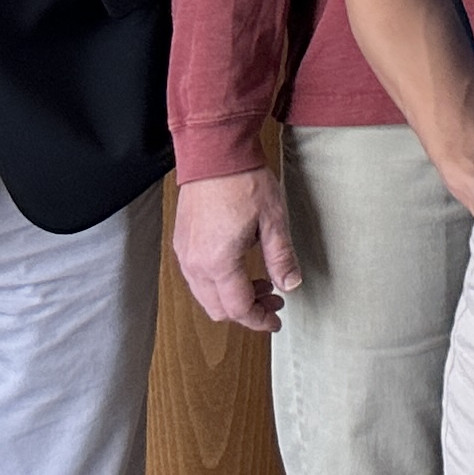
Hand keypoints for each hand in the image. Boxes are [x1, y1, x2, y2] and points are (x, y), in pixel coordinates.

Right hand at [170, 166, 297, 332]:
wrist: (215, 153)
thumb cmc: (243, 181)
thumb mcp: (273, 220)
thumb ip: (281, 257)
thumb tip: (290, 284)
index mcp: (218, 262)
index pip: (238, 308)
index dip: (259, 320)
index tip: (276, 321)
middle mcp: (195, 264)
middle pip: (217, 308)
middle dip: (247, 311)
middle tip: (274, 299)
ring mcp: (185, 254)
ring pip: (205, 296)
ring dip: (232, 298)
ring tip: (261, 281)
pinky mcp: (183, 243)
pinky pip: (197, 278)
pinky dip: (218, 284)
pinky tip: (239, 267)